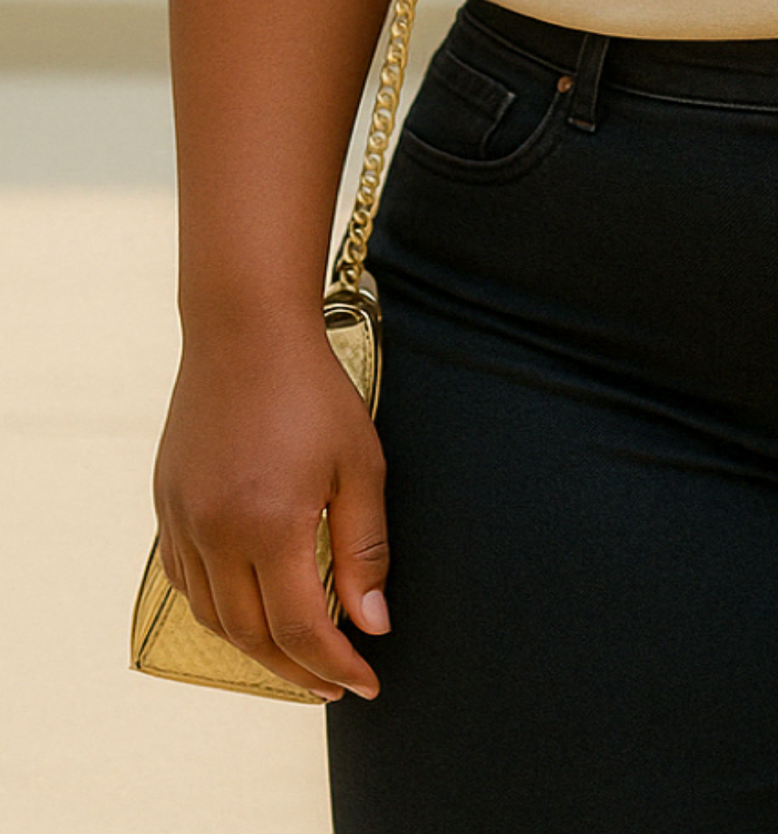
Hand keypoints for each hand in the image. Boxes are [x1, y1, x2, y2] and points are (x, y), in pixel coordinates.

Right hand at [153, 319, 390, 702]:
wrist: (243, 332)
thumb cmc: (313, 392)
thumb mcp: (359, 464)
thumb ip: (365, 549)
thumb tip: (374, 624)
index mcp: (270, 525)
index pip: (302, 628)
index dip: (335, 664)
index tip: (367, 682)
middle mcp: (217, 533)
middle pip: (253, 636)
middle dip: (298, 670)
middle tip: (333, 682)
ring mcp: (184, 521)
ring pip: (213, 617)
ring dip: (255, 648)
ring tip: (296, 657)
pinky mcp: (166, 505)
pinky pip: (186, 581)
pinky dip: (217, 609)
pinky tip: (246, 610)